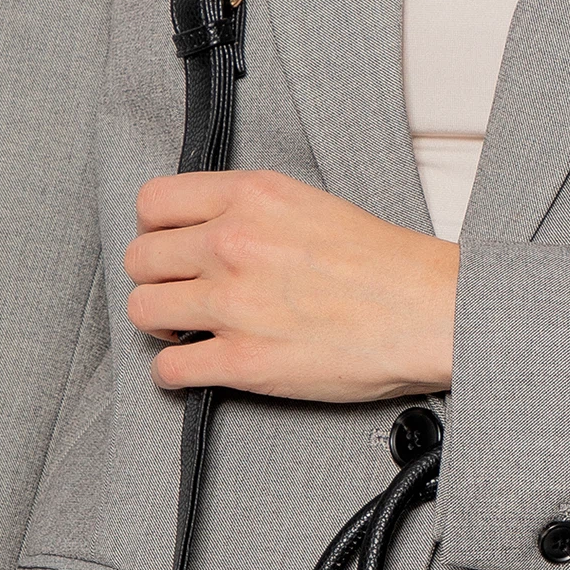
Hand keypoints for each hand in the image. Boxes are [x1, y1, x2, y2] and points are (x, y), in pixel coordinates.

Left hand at [126, 169, 456, 402]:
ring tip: (188, 328)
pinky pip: (168, 368)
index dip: (154, 228)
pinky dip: (175, 372)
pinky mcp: (241, 361)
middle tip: (181, 290)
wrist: (430, 311)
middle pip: (139, 257)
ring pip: (143, 310)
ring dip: (161, 323)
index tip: (168, 245)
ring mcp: (232, 303)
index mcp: (251, 197)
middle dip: (156, 277)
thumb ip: (251, 210)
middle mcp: (232, 243)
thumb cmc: (386, 264)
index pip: (153, 202)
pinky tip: (198, 366)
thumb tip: (207, 228)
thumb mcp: (310, 203)